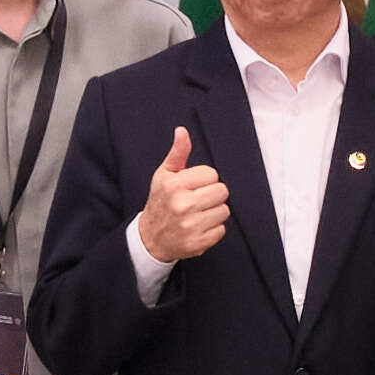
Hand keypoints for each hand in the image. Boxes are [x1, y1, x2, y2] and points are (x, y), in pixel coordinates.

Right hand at [142, 142, 235, 266]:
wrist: (150, 238)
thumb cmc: (160, 202)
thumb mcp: (164, 175)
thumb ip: (177, 153)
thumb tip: (182, 132)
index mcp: (174, 185)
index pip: (212, 174)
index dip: (204, 180)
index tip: (192, 186)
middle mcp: (182, 205)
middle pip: (222, 191)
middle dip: (212, 194)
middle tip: (198, 200)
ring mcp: (190, 225)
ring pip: (224, 210)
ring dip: (214, 212)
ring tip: (198, 214)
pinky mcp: (198, 243)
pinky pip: (221, 229)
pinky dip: (213, 229)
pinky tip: (198, 227)